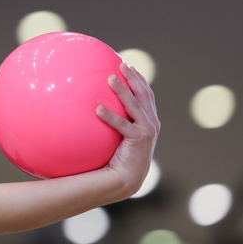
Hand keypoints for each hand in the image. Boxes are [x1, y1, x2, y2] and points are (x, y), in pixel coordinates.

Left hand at [95, 63, 160, 197]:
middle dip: (134, 78)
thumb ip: (112, 123)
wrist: (125, 179)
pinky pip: (122, 125)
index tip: (128, 66)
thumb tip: (90, 108)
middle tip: (122, 64)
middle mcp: (152, 123)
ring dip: (122, 91)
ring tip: (109, 79)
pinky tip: (97, 108)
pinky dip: (110, 116)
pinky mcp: (139, 139)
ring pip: (135, 105)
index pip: (146, 95)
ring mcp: (148, 131)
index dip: (139, 79)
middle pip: (144, 94)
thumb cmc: (117, 158)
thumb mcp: (117, 137)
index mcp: (149, 121)